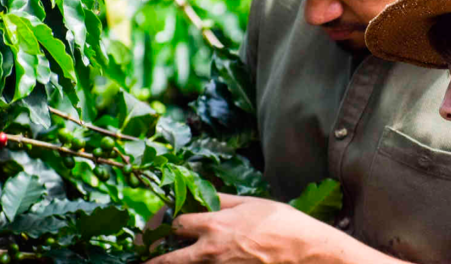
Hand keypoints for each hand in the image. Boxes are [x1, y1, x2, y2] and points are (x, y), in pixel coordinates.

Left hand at [144, 194, 325, 263]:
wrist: (306, 252)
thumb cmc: (283, 224)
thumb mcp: (250, 203)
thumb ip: (221, 200)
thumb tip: (199, 193)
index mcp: (214, 225)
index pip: (174, 224)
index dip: (164, 222)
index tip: (163, 223)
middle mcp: (210, 252)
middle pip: (166, 260)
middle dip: (151, 257)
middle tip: (144, 253)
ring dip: (173, 262)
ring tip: (162, 258)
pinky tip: (199, 261)